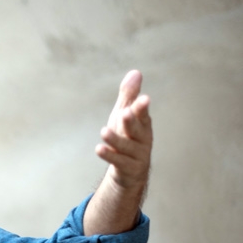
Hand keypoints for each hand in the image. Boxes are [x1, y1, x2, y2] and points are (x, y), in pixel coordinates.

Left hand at [96, 69, 152, 191]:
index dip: (142, 107)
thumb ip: (129, 96)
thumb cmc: (127, 136)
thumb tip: (136, 72)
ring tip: (104, 131)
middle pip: (137, 129)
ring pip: (127, 146)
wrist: (130, 170)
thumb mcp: (125, 114)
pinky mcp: (129, 168)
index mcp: (143, 123)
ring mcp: (137, 155)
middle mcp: (142, 139)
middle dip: (131, 121)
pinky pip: (119, 162)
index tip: (143, 98)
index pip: (142, 114)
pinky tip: (99, 149)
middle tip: (124, 113)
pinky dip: (110, 155)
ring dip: (116, 139)